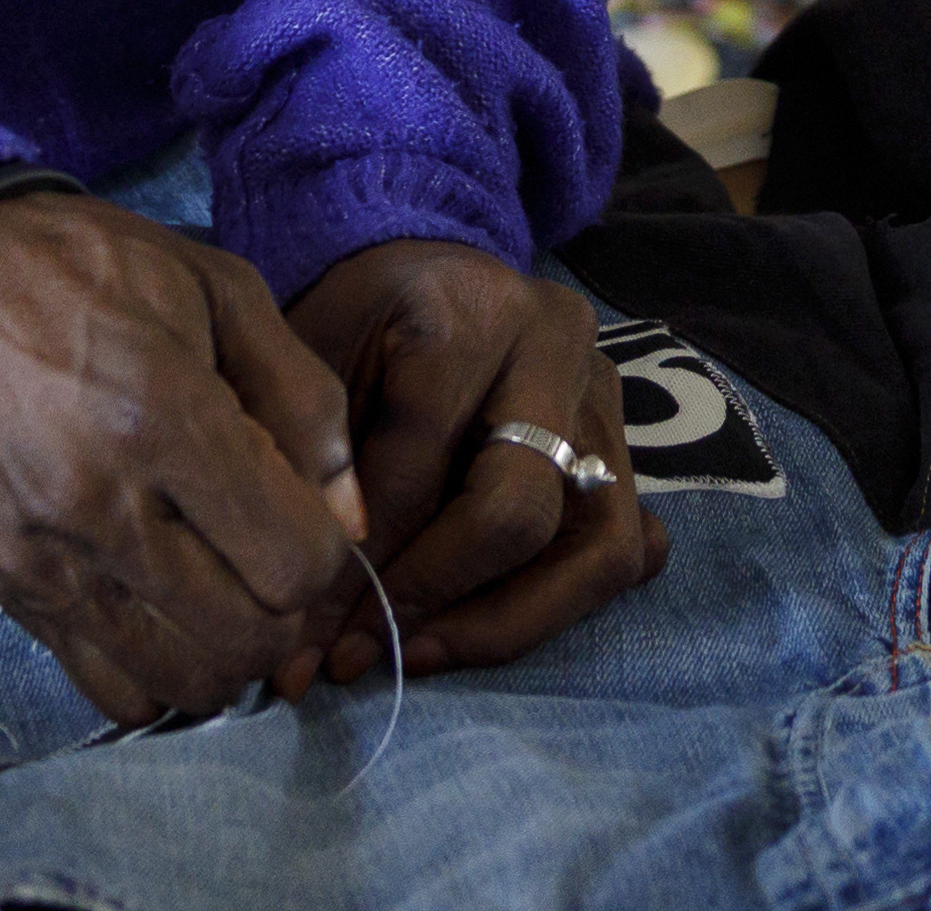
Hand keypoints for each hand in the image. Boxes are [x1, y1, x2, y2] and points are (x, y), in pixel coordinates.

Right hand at [0, 188, 370, 726]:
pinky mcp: (1, 588)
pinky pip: (105, 690)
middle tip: (274, 560)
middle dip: (286, 611)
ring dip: (225, 652)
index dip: (325, 550)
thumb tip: (350, 517)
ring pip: (180, 680)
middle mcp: (100, 507)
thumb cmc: (81, 268)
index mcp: (164, 419)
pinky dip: (155, 672)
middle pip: (246, 638)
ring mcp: (43, 560)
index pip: (293, 561)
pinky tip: (163, 613)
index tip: (309, 514)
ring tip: (224, 591)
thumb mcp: (218, 289)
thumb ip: (304, 400)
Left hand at [275, 238, 665, 685]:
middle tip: (355, 654)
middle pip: (519, 512)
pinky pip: (629, 550)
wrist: (418, 275)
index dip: (359, 565)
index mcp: (472, 310)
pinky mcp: (626, 449)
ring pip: (598, 549)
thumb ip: (317, 478)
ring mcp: (607, 401)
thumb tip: (315, 630)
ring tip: (416, 655)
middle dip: (430, 599)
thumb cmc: (352, 326)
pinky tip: (478, 623)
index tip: (301, 644)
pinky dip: (564, 603)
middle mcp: (561, 347)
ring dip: (503, 625)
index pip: (420, 463)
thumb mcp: (311, 372)